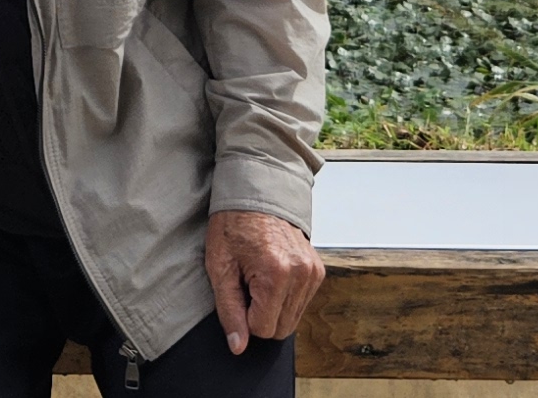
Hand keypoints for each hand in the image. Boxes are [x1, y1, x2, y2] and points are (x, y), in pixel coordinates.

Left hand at [203, 209, 320, 352]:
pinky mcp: (318, 270)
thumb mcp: (220, 266)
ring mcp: (313, 272)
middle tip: (247, 284)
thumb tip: (238, 345)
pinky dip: (284, 298)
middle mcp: (301, 274)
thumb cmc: (233, 224)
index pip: (262, 329)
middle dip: (260, 315)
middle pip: (281, 329)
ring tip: (259, 277)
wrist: (257, 192)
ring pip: (292, 320)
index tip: (238, 290)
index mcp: (276, 274)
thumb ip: (229, 310)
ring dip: (273, 307)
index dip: (244, 317)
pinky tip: (272, 275)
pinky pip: (301, 303)